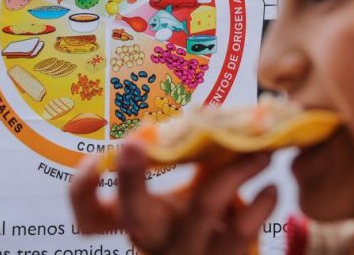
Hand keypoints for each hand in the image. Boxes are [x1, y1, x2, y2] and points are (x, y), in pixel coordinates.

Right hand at [70, 142, 276, 254]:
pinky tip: (271, 188)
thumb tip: (212, 113)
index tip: (92, 160)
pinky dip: (262, 202)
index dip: (82, 192)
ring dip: (235, 170)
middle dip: (131, 178)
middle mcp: (156, 241)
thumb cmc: (204, 218)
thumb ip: (191, 160)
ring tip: (262, 153)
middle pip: (134, 215)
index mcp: (139, 220)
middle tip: (134, 142)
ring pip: (204, 206)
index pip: (91, 217)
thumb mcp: (186, 195)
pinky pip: (242, 230)